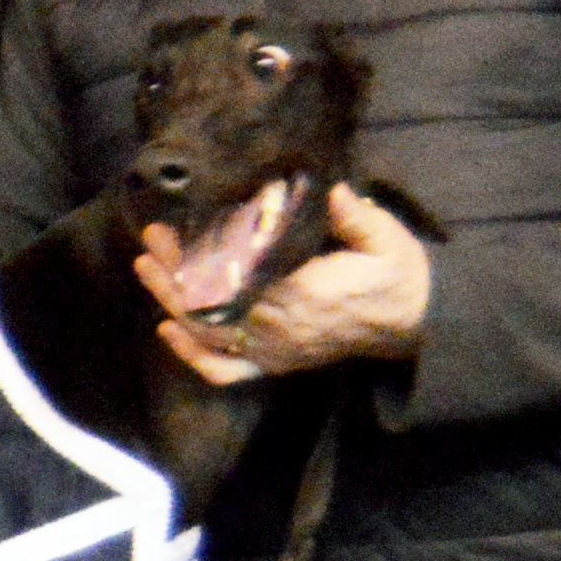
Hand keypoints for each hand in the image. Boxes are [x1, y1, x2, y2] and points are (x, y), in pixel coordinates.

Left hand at [152, 181, 434, 387]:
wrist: (415, 323)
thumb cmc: (397, 275)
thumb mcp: (385, 238)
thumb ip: (354, 216)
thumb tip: (330, 190)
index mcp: (302, 293)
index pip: (235, 276)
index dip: (198, 255)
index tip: (175, 226)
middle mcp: (279, 327)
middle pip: (211, 303)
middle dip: (174, 269)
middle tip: (150, 237)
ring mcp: (274, 350)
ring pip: (208, 333)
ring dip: (171, 301)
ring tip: (145, 268)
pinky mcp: (276, 363)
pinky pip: (226, 371)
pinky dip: (193, 356)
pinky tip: (168, 331)